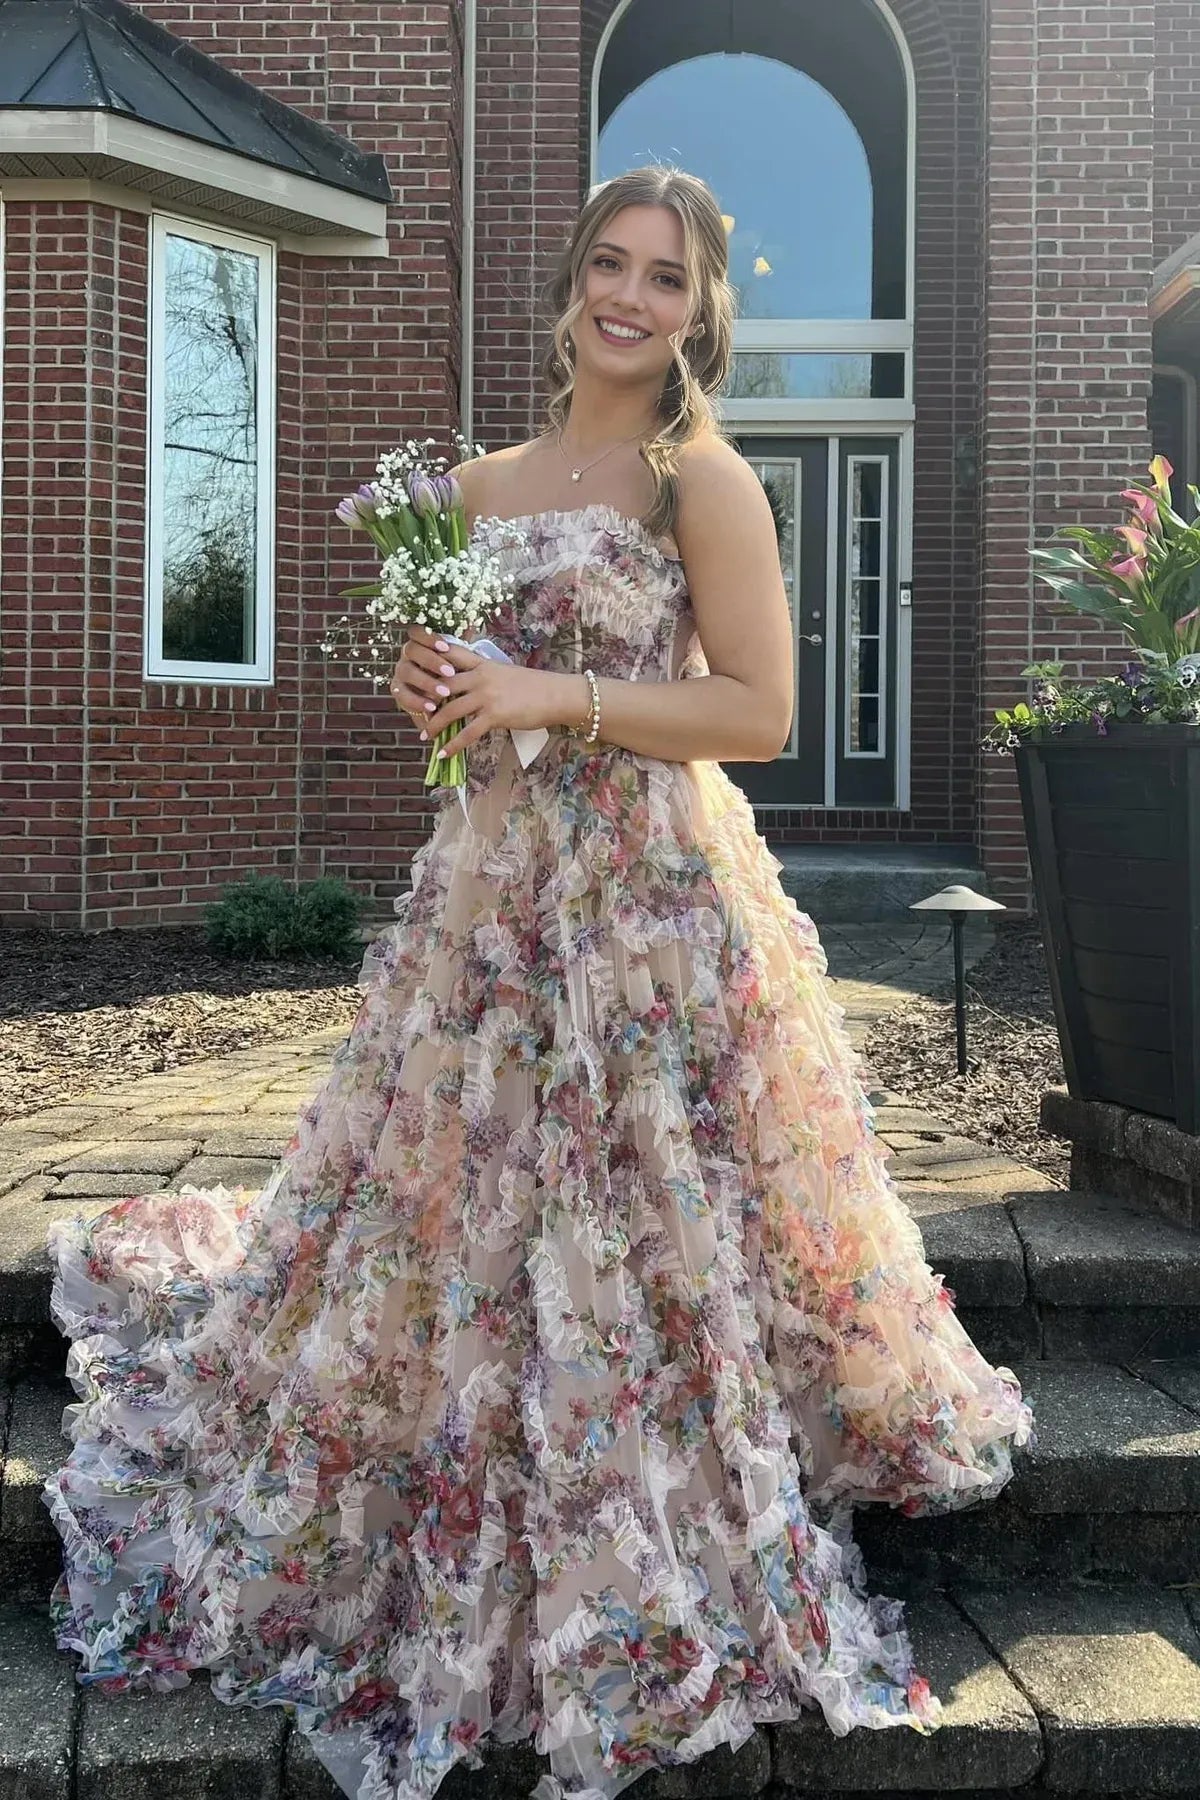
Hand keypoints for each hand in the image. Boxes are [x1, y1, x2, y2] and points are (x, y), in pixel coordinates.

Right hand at [389, 626, 478, 734]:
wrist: (446, 704)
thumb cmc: (456, 679)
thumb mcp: (460, 665)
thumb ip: (460, 651)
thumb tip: (472, 628)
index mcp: (420, 644)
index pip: (417, 632)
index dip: (429, 637)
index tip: (445, 647)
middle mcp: (407, 656)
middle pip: (411, 649)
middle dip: (431, 660)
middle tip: (450, 672)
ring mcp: (400, 673)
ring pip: (406, 671)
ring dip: (425, 681)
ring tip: (444, 692)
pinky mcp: (398, 692)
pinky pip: (402, 695)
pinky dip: (417, 701)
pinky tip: (431, 707)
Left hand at [391, 626, 566, 756]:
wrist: (556, 695)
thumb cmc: (534, 686)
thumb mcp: (506, 673)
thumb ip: (485, 676)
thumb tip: (469, 684)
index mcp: (483, 664)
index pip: (451, 655)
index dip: (431, 657)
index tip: (415, 663)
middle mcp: (480, 677)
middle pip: (443, 685)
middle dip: (425, 698)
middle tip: (412, 710)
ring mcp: (487, 696)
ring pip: (450, 710)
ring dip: (434, 725)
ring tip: (424, 735)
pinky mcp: (495, 715)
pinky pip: (467, 732)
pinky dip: (453, 745)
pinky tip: (443, 753)